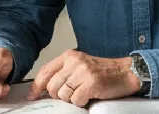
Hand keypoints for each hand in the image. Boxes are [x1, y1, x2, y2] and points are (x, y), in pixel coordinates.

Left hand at [26, 50, 140, 106]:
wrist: (126, 72)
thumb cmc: (103, 71)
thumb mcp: (80, 65)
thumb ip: (63, 72)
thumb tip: (44, 89)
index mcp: (68, 56)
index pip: (45, 71)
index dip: (36, 86)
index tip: (32, 96)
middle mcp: (74, 62)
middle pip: (51, 86)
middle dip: (58, 95)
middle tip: (71, 94)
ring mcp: (82, 72)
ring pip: (62, 95)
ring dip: (71, 99)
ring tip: (82, 93)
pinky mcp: (91, 83)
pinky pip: (75, 100)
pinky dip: (81, 102)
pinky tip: (89, 96)